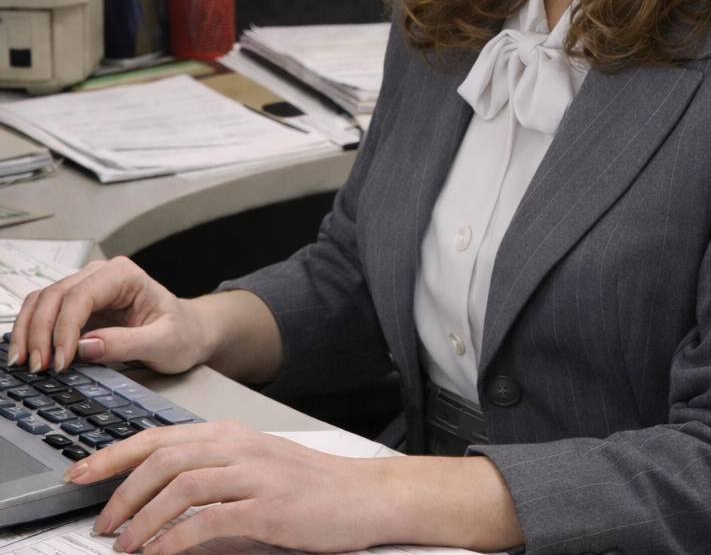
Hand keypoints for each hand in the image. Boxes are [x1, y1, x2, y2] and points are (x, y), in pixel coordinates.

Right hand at [8, 257, 212, 375]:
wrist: (189, 333)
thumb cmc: (182, 333)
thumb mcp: (164, 343)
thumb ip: (126, 344)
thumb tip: (86, 347)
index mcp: (125, 275)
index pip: (81, 296)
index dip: (64, 329)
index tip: (61, 362)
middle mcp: (102, 275)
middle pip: (55, 296)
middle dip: (40, 332)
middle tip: (38, 368)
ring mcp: (87, 289)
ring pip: (43, 301)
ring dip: (29, 331)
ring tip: (25, 363)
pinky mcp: (79, 308)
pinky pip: (45, 314)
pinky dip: (32, 332)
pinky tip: (29, 353)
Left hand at [71, 420, 524, 553]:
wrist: (364, 496)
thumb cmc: (310, 486)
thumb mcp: (254, 470)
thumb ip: (209, 476)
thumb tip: (154, 500)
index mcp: (231, 433)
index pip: (160, 436)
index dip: (114, 454)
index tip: (81, 473)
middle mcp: (238, 445)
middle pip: (162, 457)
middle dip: (120, 490)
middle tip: (100, 522)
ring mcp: (254, 474)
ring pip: (180, 486)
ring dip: (142, 519)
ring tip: (124, 545)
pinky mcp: (267, 507)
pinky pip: (207, 520)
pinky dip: (174, 539)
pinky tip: (159, 554)